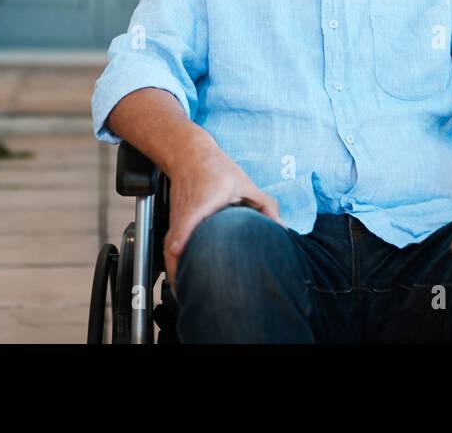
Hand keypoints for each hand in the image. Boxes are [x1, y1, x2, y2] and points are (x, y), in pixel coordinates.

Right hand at [163, 141, 283, 291]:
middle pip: (174, 247)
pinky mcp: (173, 224)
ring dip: (177, 275)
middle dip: (180, 273)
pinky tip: (183, 280)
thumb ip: (264, 205)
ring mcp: (176, 220)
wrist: (189, 155)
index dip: (182, 237)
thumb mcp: (244, 183)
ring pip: (170, 252)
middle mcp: (185, 214)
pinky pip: (170, 249)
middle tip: (191, 297)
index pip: (187, 221)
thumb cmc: (216, 169)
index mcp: (202, 202)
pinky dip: (175, 265)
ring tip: (187, 297)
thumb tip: (282, 229)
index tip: (178, 252)